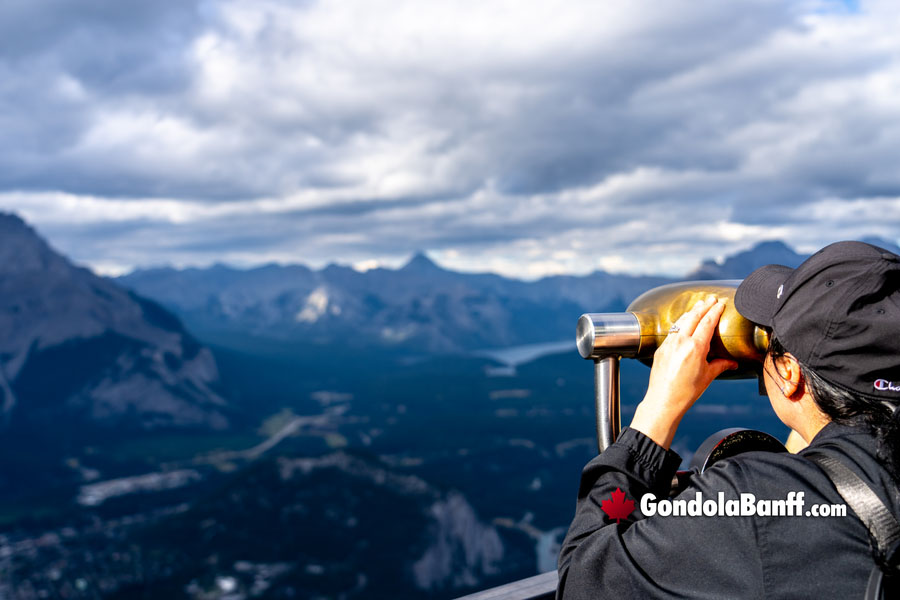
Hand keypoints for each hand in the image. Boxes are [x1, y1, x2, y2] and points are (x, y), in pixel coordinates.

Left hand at [630, 296, 737, 448]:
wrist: (663, 400)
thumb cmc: (687, 391)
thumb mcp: (708, 376)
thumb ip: (721, 365)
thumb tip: (733, 362)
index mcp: (695, 347)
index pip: (707, 323)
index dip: (714, 311)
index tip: (720, 304)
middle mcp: (681, 342)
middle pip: (693, 317)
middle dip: (703, 306)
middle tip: (710, 298)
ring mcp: (669, 344)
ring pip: (681, 322)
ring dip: (690, 312)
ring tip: (698, 305)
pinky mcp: (661, 349)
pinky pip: (672, 331)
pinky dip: (680, 323)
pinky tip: (683, 322)